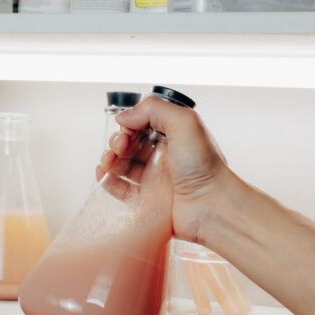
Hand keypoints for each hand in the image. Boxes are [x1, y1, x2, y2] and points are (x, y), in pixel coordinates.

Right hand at [96, 95, 227, 242]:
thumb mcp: (185, 122)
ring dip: (109, 160)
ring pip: (123, 165)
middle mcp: (164, 156)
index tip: (127, 131)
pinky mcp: (148, 200)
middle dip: (118, 142)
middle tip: (120, 148)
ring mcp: (155, 179)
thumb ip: (153, 109)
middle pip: (130, 144)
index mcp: (173, 136)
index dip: (129, 125)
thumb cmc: (204, 165)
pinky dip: (109, 181)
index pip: (142, 124)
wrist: (211, 205)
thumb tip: (124, 117)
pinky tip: (104, 176)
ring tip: (108, 163)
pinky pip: (122, 189)